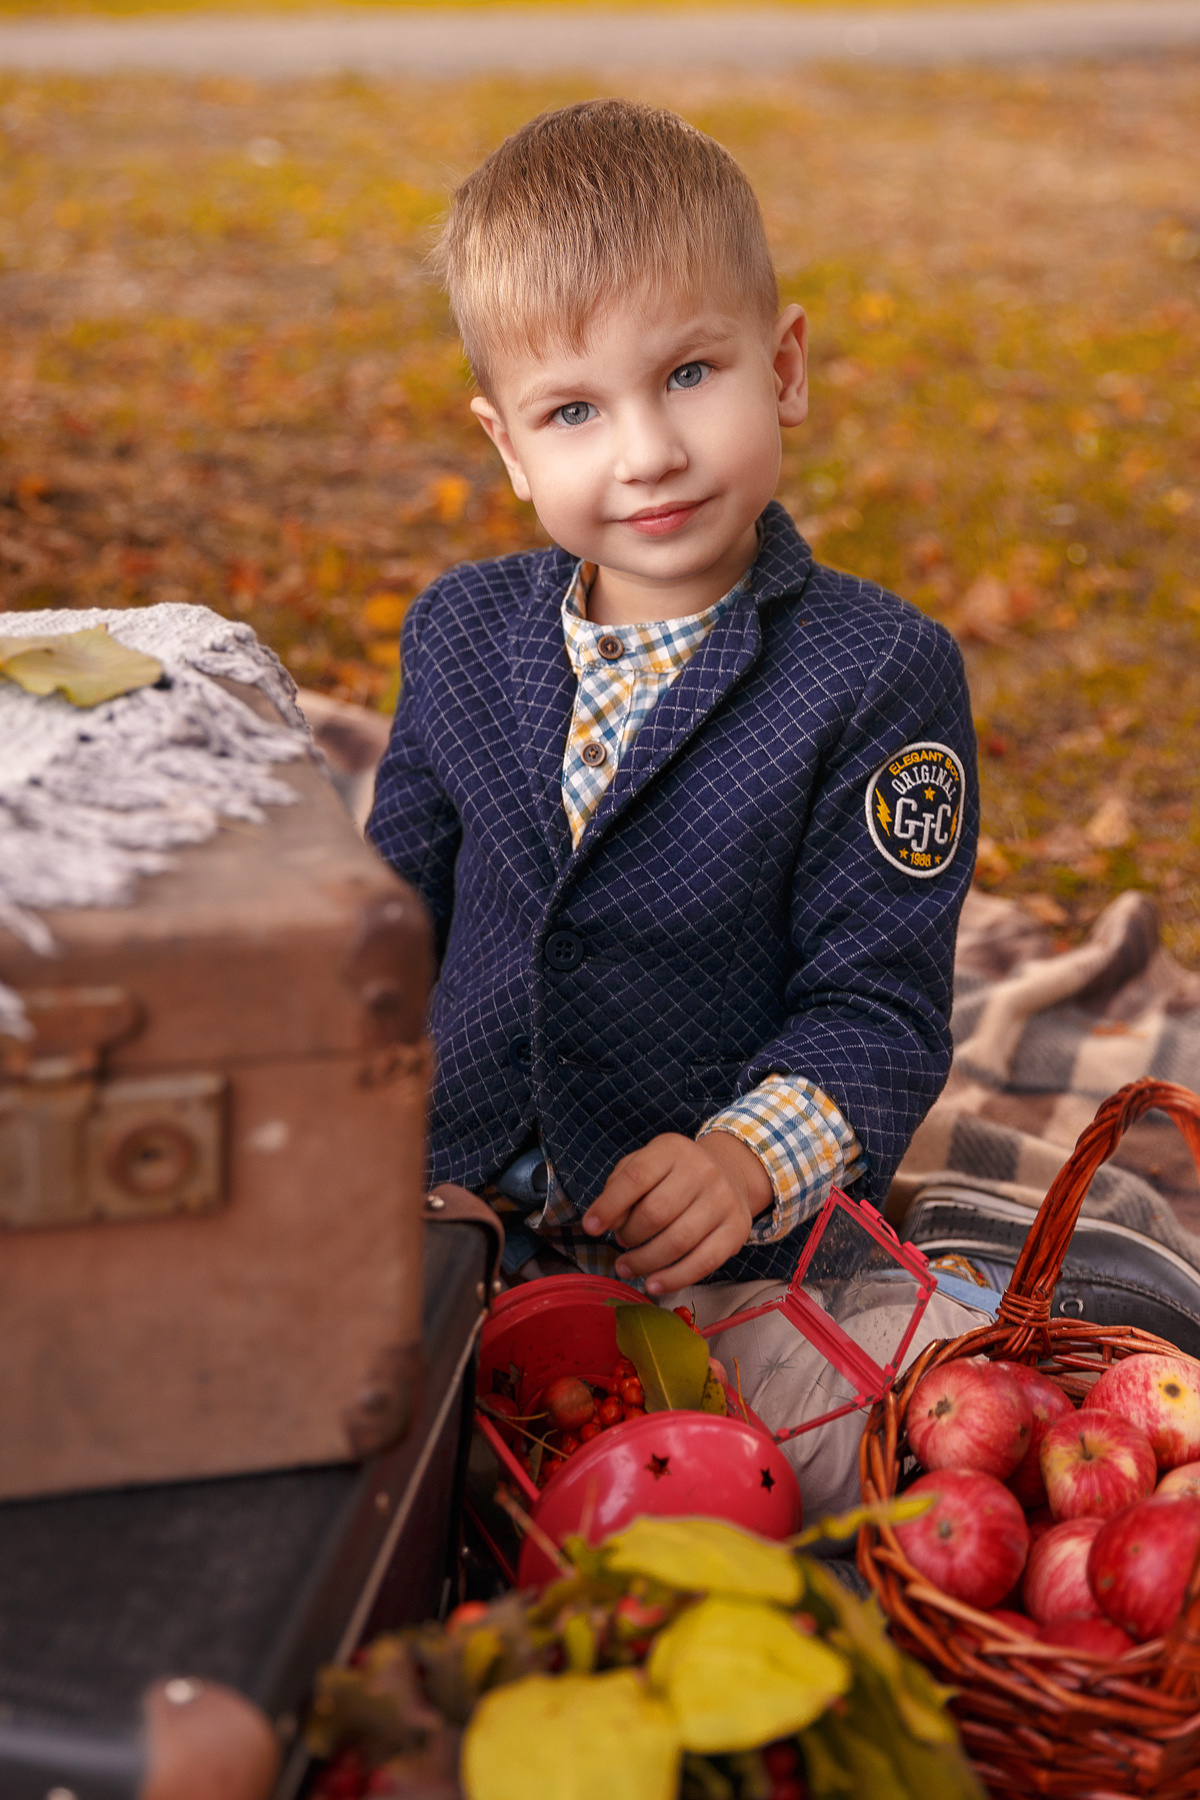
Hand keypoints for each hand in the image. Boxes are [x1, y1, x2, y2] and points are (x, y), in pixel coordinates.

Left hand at [582, 1131, 773, 1294]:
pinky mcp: (737, 1230)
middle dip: (630, 1235)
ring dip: (645, 1261)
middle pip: (656, 1213)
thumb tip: (607, 1223)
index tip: (590, 1228)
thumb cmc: (675, 1174)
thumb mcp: (645, 1164)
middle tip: (621, 1243)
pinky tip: (653, 1284)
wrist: (731, 1172)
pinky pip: (704, 1262)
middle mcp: (702, 1171)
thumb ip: (620, 1187)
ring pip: (678, 1241)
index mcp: (672, 1150)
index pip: (636, 1177)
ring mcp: (723, 1201)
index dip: (609, 1206)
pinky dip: (674, 1279)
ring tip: (627, 1267)